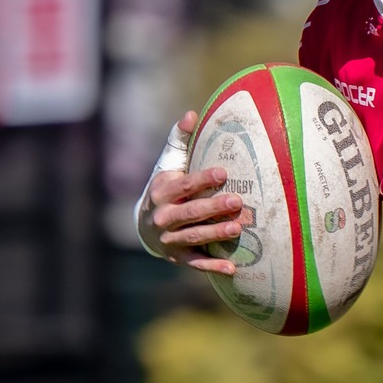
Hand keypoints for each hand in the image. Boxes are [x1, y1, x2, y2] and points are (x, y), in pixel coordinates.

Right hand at [135, 110, 248, 273]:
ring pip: (194, 236)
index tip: (223, 173)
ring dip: (216, 234)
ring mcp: (169, 239)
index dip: (203, 179)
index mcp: (163, 191)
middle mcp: (163, 216)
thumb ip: (180, 140)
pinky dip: (213, 267)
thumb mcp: (168, 164)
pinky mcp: (177, 257)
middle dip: (213, 207)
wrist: (144, 226)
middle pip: (191, 212)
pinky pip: (196, 262)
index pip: (184, 185)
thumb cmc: (165, 188)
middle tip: (237, 202)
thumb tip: (192, 113)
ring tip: (238, 229)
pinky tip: (232, 269)